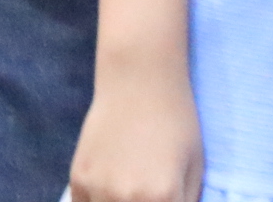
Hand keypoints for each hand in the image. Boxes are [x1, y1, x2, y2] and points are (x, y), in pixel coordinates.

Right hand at [68, 62, 202, 201]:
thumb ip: (187, 201)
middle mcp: (128, 199)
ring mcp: (98, 190)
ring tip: (130, 184)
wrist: (139, 82)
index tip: (165, 198)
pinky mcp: (77, 180)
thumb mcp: (195, 165)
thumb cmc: (176, 122)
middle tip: (147, 190)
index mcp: (163, 196)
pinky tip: (111, 186)